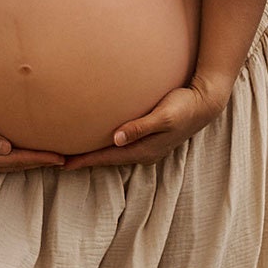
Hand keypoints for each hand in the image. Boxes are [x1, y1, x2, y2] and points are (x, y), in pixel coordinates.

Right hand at [0, 92, 62, 173]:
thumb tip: (4, 147)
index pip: (16, 161)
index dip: (39, 160)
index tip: (61, 158)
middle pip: (19, 166)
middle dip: (42, 163)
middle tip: (69, 159)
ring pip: (14, 163)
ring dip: (34, 161)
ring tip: (57, 157)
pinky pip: (7, 157)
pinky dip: (23, 155)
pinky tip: (33, 149)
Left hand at [61, 78, 227, 169]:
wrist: (206, 103)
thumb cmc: (185, 105)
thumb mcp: (164, 115)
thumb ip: (141, 127)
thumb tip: (117, 139)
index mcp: (146, 150)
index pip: (108, 158)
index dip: (86, 161)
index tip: (64, 164)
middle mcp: (146, 153)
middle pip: (109, 160)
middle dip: (87, 161)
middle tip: (61, 162)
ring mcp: (149, 148)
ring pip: (116, 155)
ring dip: (97, 155)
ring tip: (76, 155)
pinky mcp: (151, 139)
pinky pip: (123, 148)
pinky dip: (109, 147)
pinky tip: (102, 142)